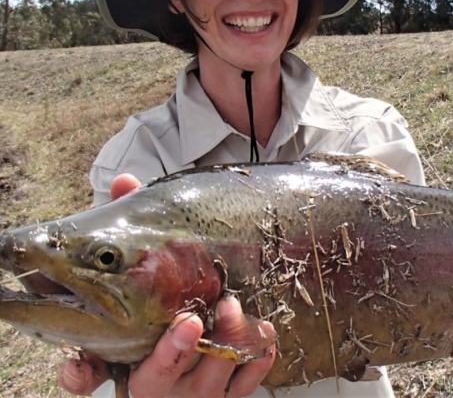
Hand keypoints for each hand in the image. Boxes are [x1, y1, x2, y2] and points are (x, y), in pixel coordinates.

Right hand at [58, 174, 276, 396]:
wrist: (199, 362)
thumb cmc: (162, 308)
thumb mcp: (143, 274)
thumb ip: (132, 232)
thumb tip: (125, 182)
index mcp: (123, 361)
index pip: (90, 377)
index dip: (81, 374)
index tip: (79, 363)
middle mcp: (155, 382)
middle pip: (155, 380)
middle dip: (172, 352)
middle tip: (190, 322)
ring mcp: (191, 392)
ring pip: (205, 385)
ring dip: (221, 346)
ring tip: (234, 309)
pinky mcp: (226, 394)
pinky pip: (244, 386)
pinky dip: (257, 362)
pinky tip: (266, 334)